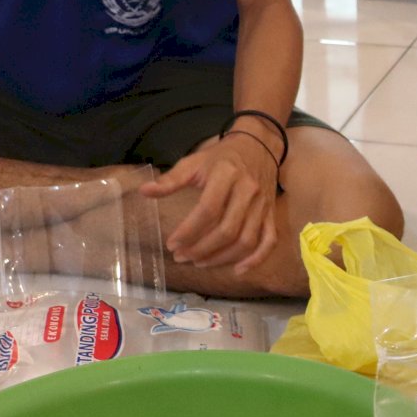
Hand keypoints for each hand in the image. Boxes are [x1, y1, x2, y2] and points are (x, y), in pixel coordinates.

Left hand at [142, 130, 279, 272]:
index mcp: (226, 175)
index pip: (208, 210)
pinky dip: (256, 259)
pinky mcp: (271, 214)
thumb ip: (171, 179)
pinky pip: (269, 241)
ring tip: (200, 262)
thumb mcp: (195, 161)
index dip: (189, 231)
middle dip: (202, 248)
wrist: (259, 146)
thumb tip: (145, 192)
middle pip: (227, 230)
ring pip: (246, 240)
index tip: (172, 243)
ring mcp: (263, 205)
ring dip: (222, 257)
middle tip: (182, 256)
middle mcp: (248, 192)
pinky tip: (238, 271)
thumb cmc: (222, 156)